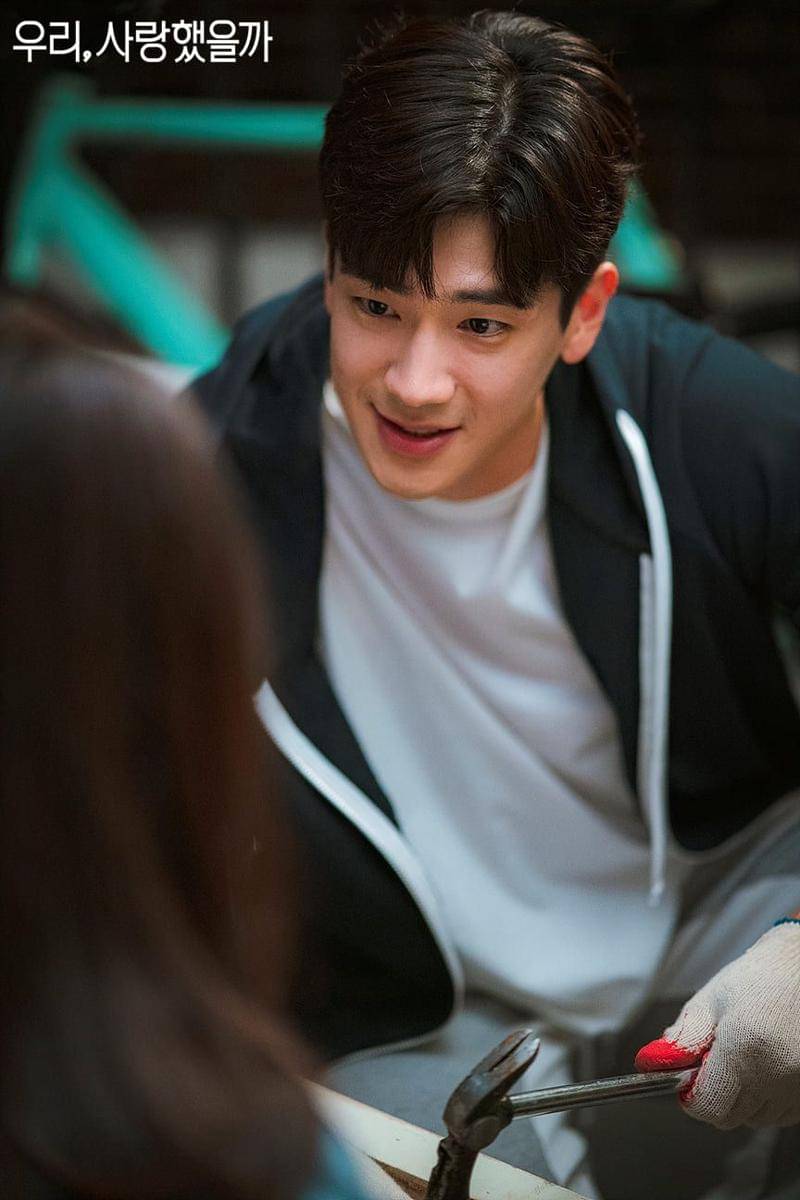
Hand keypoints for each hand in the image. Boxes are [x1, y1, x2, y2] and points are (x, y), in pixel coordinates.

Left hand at [635, 921, 799, 1129]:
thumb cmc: (761, 977)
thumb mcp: (710, 999)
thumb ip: (683, 1036)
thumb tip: (655, 1061)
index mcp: (744, 1049)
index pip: (708, 1106)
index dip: (690, 1095)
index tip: (687, 1080)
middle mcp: (775, 1074)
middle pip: (730, 1117)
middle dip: (713, 1095)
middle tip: (713, 1062)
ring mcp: (796, 1086)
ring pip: (756, 1118)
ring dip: (742, 1099)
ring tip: (743, 1058)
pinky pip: (780, 1113)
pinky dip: (767, 1098)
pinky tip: (764, 1066)